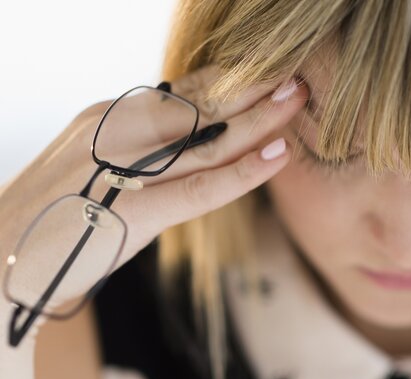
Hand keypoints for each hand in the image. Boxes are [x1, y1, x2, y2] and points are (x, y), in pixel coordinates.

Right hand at [0, 65, 308, 304]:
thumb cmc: (55, 217)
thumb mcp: (95, 167)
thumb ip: (139, 151)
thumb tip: (187, 137)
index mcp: (107, 119)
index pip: (181, 93)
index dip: (229, 82)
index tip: (268, 71)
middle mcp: (115, 133)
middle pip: (199, 108)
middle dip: (252, 91)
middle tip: (297, 78)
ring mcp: (122, 171)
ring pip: (205, 141)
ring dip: (257, 120)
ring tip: (298, 102)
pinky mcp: (130, 213)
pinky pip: (198, 189)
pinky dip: (241, 172)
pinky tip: (276, 157)